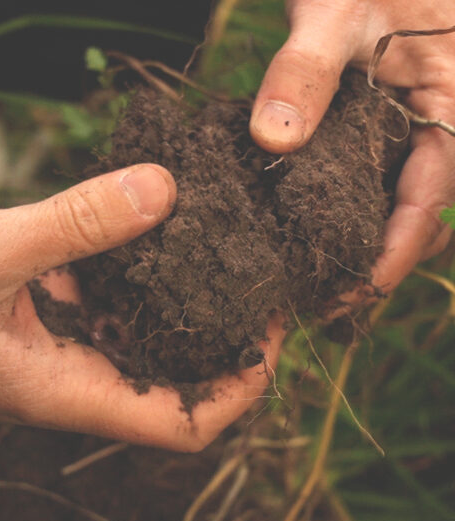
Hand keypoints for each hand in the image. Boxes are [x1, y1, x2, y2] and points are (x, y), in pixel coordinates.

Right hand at [0, 165, 283, 450]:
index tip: (272, 334)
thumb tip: (163, 189)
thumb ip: (75, 223)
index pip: (183, 424)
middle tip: (260, 278)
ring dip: (182, 300)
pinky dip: (136, 275)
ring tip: (222, 247)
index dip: (238, 389)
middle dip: (224, 338)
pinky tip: (151, 230)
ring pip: (144, 338)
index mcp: (66, 391)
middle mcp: (74, 381)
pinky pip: (108, 307)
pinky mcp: (45, 324)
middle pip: (176, 380)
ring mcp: (60, 353)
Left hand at [250, 0, 453, 299]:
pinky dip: (353, 215)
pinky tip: (313, 234)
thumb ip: (303, 72)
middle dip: (374, 266)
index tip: (349, 296)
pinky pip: (381, 185)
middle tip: (319, 303)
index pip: (428, 205)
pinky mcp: (392, 134)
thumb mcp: (333, 15)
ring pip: (401, 209)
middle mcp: (446, 133)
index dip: (391, 257)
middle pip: (417, 220)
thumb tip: (271, 139)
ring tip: (313, 283)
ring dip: (363, 248)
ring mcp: (420, 136)